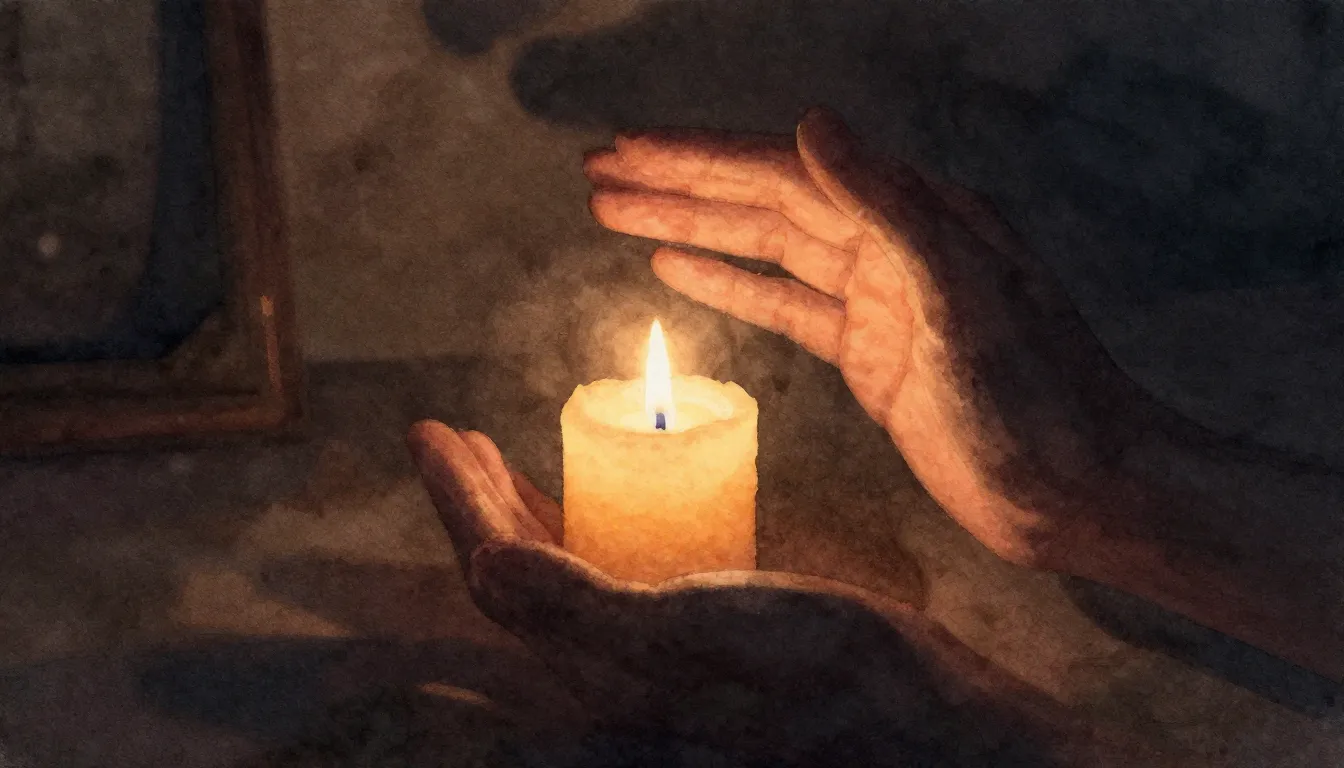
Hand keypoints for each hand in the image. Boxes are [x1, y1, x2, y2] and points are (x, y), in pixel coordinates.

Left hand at [404, 422, 1148, 766]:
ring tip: (495, 450)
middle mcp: (601, 663)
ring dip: (518, 504)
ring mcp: (644, 646)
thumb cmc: (802, 672)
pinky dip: (582, 515)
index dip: (454, 500)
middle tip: (451, 433)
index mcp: (586, 668)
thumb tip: (482, 564)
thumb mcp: (681, 635)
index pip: (493, 574)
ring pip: (554, 564)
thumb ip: (575, 605)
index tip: (428, 428)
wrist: (902, 710)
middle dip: (473, 498)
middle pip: (512, 570)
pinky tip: (597, 486)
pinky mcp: (687, 629)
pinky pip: (606, 563)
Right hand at [584, 108, 1149, 568]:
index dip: (699, 158)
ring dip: (690, 228)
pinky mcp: (872, 357)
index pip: (786, 172)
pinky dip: (730, 285)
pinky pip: (786, 307)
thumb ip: (888, 206)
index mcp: (915, 216)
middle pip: (764, 201)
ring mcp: (879, 301)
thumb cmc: (1038, 398)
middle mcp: (892, 244)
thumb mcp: (963, 296)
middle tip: (597, 171)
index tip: (626, 147)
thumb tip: (812, 123)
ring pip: (766, 250)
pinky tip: (678, 271)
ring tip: (615, 213)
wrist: (1082, 490)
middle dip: (679, 184)